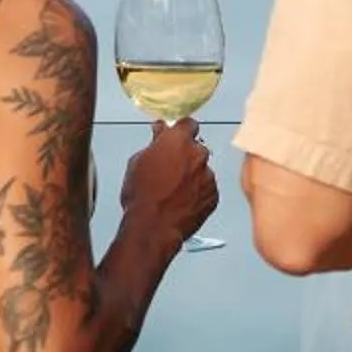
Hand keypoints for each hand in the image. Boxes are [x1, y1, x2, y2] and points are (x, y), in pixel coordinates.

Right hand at [120, 119, 218, 251]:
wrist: (153, 227)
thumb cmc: (141, 196)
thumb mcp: (137, 162)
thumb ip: (154, 143)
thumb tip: (160, 133)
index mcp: (177, 141)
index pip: (188, 124)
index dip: (181, 130)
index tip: (177, 135)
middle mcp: (198, 154)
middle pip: (197, 148)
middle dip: (186, 155)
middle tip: (172, 168)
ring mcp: (208, 176)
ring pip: (202, 170)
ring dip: (193, 175)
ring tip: (175, 191)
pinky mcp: (213, 195)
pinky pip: (207, 188)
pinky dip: (198, 192)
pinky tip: (183, 201)